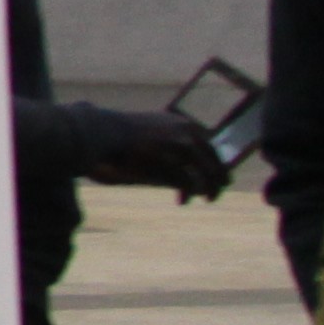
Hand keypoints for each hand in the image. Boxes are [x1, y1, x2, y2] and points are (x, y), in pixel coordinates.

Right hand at [102, 122, 233, 199]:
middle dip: (218, 179)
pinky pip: (187, 181)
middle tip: (215, 193)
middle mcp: (187, 131)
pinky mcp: (170, 158)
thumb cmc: (124, 135)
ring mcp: (179, 143)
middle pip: (213, 160)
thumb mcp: (155, 134)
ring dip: (209, 188)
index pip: (211, 147)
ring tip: (208, 199)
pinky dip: (187, 193)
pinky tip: (183, 201)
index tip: (219, 178)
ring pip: (206, 172)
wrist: (104, 130)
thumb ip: (173, 144)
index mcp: (185, 124)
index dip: (217, 165)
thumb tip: (188, 165)